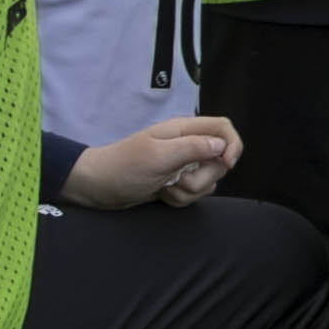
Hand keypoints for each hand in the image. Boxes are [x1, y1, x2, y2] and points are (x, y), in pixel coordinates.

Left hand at [65, 115, 242, 208]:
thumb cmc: (124, 167)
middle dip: (203, 177)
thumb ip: (193, 148)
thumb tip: (222, 145)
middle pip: (219, 160)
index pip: (223, 128)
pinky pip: (195, 193)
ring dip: (189, 191)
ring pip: (208, 181)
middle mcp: (187, 145)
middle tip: (177, 179)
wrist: (97, 187)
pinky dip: (181, 199)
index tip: (226, 164)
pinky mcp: (177, 183)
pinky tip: (162, 195)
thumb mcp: (158, 156)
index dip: (232, 145)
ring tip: (165, 188)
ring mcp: (182, 166)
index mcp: (183, 130)